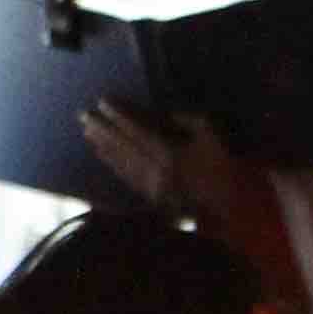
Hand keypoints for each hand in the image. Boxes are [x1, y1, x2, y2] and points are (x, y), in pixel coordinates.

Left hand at [78, 102, 234, 208]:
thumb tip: (169, 115)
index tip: (102, 102)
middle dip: (102, 129)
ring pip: (120, 161)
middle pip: (122, 145)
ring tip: (87, 132)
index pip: (137, 130)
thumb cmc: (225, 171)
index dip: (119, 115)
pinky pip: (126, 176)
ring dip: (102, 145)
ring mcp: (150, 184)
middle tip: (83, 115)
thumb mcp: (214, 139)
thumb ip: (192, 122)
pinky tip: (102, 155)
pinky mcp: (150, 196)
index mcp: (169, 153)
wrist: (229, 211)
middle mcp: (154, 169)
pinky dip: (112, 163)